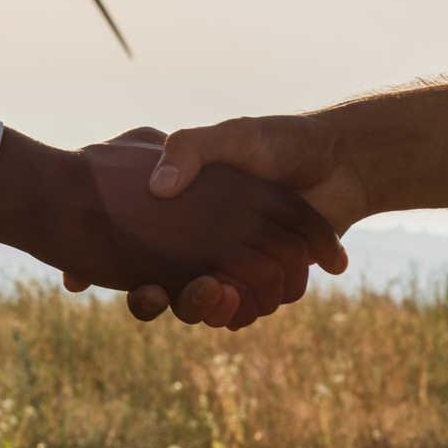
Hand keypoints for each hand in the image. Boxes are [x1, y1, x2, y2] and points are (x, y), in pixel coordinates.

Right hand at [61, 125, 348, 328]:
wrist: (343, 160)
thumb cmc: (280, 142)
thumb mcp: (228, 137)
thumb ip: (189, 150)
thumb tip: (158, 188)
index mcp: (189, 211)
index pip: (138, 243)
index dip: (113, 266)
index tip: (104, 279)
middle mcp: (207, 242)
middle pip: (172, 285)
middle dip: (167, 295)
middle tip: (163, 292)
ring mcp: (238, 263)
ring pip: (208, 303)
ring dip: (206, 307)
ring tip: (216, 294)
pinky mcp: (271, 280)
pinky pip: (248, 309)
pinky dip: (243, 310)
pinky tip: (242, 302)